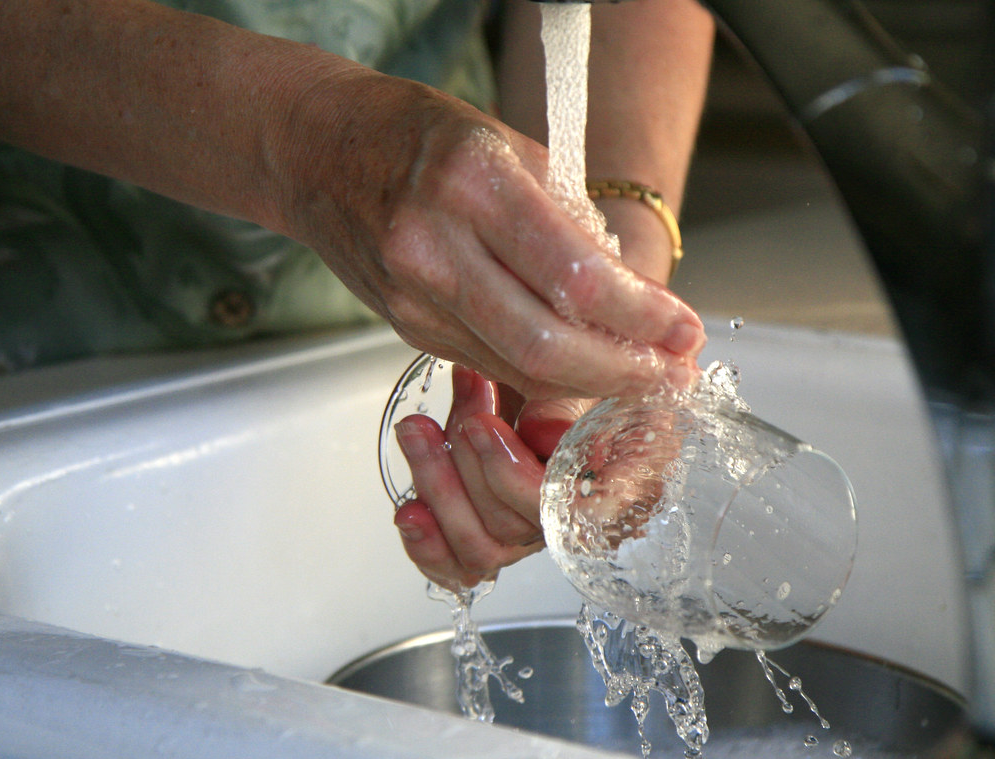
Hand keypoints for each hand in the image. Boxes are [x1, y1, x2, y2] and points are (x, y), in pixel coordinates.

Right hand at [273, 64, 703, 400]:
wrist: (317, 155)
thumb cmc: (413, 135)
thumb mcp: (508, 146)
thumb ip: (569, 220)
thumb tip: (627, 289)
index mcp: (471, 184)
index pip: (573, 276)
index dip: (640, 316)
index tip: (683, 330)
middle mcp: (435, 250)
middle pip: (545, 346)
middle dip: (623, 372)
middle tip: (671, 375)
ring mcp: (414, 299)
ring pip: (518, 369)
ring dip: (591, 382)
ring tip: (644, 377)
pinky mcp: (407, 328)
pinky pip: (491, 365)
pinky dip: (544, 374)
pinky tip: (583, 367)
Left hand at [392, 365, 593, 589]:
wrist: (521, 381)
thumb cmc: (548, 384)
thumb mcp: (562, 381)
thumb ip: (556, 408)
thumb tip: (545, 435)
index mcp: (595, 489)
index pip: (562, 510)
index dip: (513, 473)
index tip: (482, 424)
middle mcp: (555, 522)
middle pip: (509, 527)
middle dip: (466, 463)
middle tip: (449, 413)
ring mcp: (516, 538)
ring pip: (478, 545)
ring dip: (438, 488)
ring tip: (416, 433)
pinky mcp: (477, 544)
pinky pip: (454, 567)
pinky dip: (426, 544)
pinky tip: (410, 512)